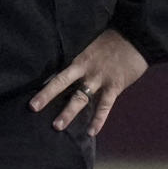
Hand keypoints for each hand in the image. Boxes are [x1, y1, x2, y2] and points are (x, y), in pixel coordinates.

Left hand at [30, 29, 147, 135]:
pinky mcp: (115, 86)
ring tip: (57, 126)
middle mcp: (86, 68)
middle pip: (62, 82)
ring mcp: (100, 78)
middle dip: (47, 95)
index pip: (58, 70)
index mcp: (79, 57)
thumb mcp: (92, 43)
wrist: (138, 36)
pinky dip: (98, 119)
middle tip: (32, 107)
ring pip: (81, 97)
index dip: (44, 81)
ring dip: (68, 112)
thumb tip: (68, 68)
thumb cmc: (114, 39)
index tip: (29, 89)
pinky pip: (104, 106)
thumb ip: (81, 57)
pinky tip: (91, 132)